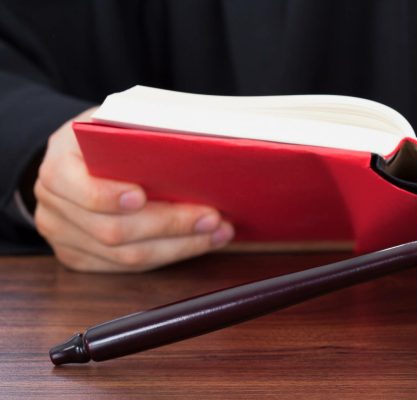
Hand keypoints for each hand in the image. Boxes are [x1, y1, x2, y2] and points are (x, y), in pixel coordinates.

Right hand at [34, 108, 234, 271]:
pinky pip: (129, 268)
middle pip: (112, 230)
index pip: (76, 187)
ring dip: (180, 246)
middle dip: (169, 225)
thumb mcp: (116, 121)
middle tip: (212, 217)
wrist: (79, 159)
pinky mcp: (80, 258)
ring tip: (218, 231)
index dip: (107, 196)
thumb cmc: (108, 137)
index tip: (142, 195)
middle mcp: (52, 206)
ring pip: (126, 256)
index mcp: (58, 165)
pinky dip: (171, 254)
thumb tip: (194, 142)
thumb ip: (141, 133)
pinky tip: (202, 241)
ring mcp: (64, 237)